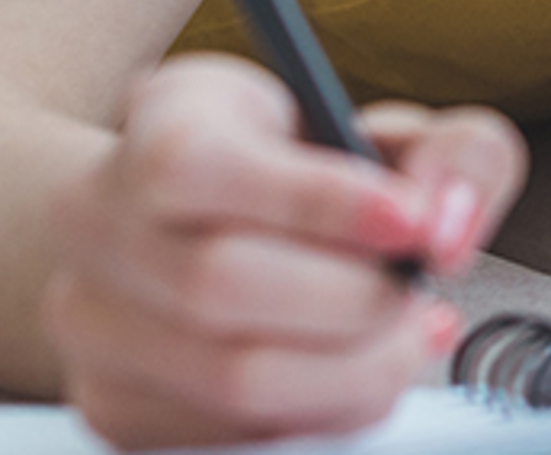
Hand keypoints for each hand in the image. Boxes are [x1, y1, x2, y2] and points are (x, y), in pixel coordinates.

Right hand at [45, 54, 523, 447]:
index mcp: (160, 127)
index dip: (318, 201)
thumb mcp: (389, 133)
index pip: (202, 168)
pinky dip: (325, 414)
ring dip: (353, 369)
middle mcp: (98, 222)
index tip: (413, 222)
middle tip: (414, 291)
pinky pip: (237, 438)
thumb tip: (445, 229)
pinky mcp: (117, 409)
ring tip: (397, 334)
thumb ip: (455, 157)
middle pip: (221, 285)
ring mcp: (95, 325)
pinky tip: (356, 370)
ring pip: (232, 380)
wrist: (198, 227)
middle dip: (354, 299)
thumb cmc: (302, 177)